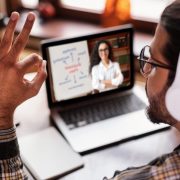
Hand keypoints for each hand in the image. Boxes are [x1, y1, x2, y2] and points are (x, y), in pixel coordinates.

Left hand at [0, 12, 46, 128]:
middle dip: (27, 27)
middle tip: (31, 15)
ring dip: (10, 26)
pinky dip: (2, 39)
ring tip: (15, 14)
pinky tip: (6, 30)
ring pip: (5, 39)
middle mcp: (7, 63)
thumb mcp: (34, 90)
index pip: (34, 58)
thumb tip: (43, 63)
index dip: (39, 62)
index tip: (39, 67)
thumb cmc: (17, 98)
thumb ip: (42, 76)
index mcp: (18, 71)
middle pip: (20, 41)